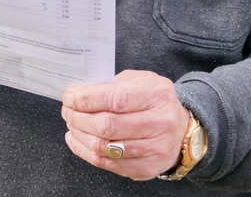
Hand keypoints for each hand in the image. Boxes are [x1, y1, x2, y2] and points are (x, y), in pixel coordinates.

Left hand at [62, 70, 188, 179]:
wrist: (183, 129)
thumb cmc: (155, 100)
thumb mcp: (141, 81)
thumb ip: (114, 84)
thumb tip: (81, 92)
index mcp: (157, 96)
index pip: (115, 99)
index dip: (87, 99)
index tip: (70, 96)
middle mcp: (159, 124)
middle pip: (107, 126)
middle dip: (78, 117)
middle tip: (67, 110)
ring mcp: (153, 150)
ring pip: (104, 147)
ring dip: (79, 134)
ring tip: (71, 123)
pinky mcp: (145, 169)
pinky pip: (107, 164)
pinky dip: (84, 151)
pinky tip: (76, 139)